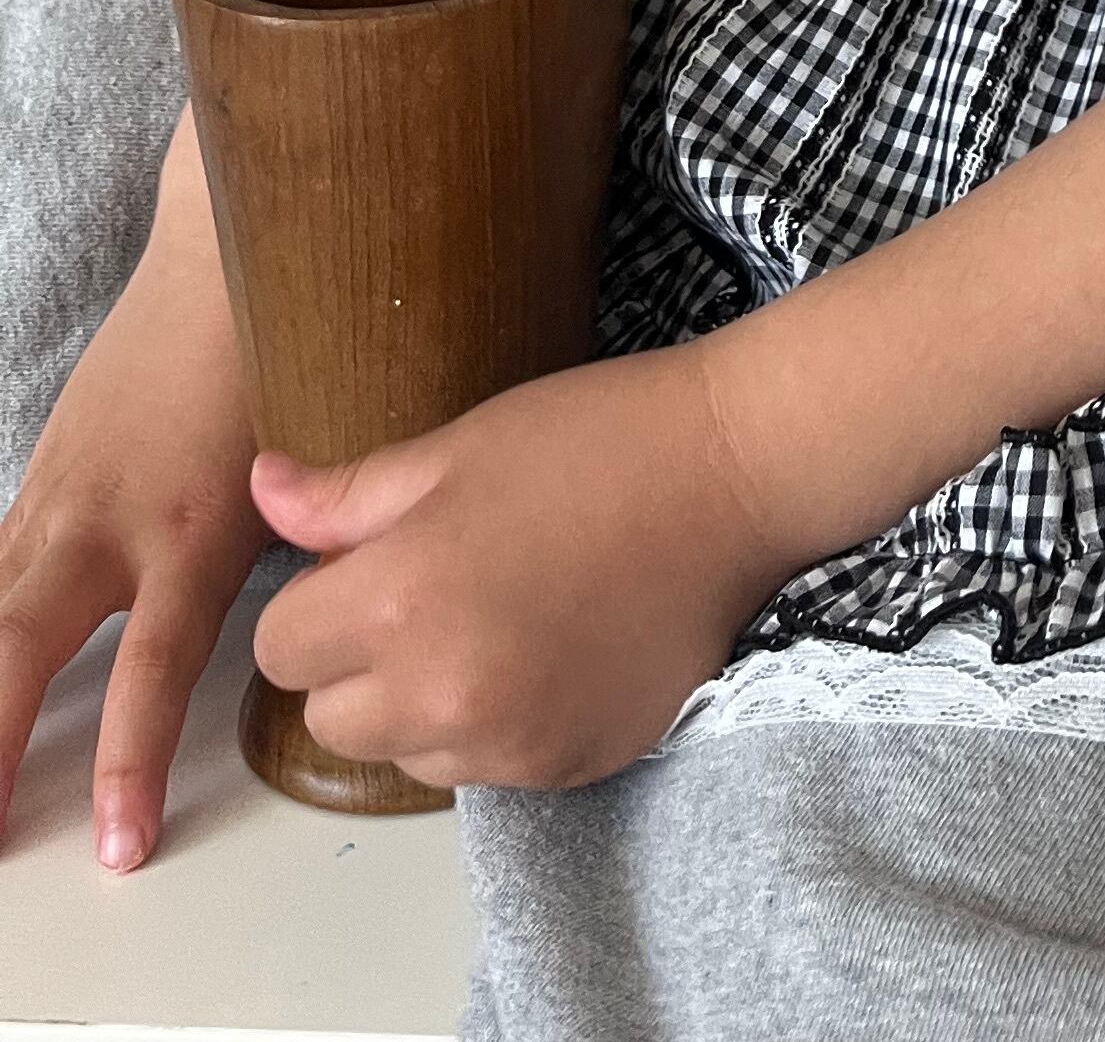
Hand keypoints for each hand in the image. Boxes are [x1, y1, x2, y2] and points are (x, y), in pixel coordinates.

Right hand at [0, 222, 269, 871]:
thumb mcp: (306, 467)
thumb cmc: (279, 361)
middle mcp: (105, 522)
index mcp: (189, 527)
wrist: (220, 262)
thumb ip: (306, 556)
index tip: (118, 844)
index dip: (129, 763)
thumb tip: (335, 632)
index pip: (147, 672)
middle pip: (20, 652)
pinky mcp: (37, 480)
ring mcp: (57, 499)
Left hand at [247, 340, 791, 791]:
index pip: (280, 647)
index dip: (317, 599)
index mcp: (399, 600)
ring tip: (496, 619)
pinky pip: (484, 769)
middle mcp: (441, 693)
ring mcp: (507, 742)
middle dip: (358, 661)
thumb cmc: (595, 441)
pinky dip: (495, 724)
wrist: (737, 479)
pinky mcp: (564, 767)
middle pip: (331, 717)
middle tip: (433, 589)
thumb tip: (261, 492)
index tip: (371, 561)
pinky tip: (548, 651)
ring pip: (405, 752)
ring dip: (423, 702)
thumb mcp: (460, 446)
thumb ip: (348, 495)